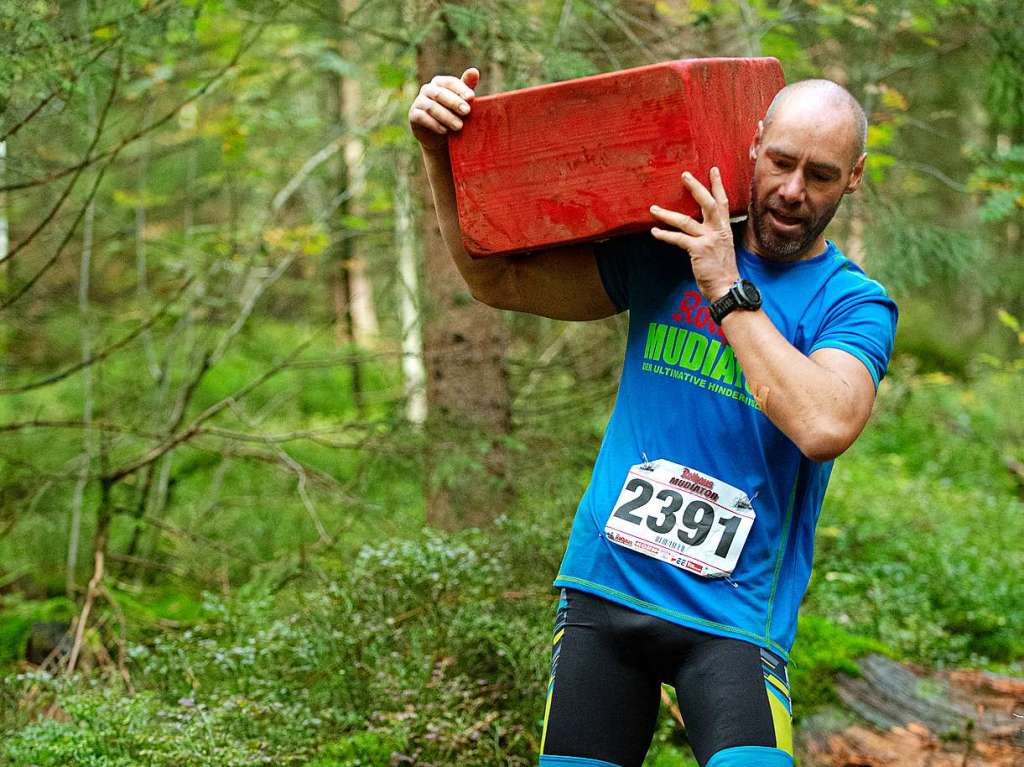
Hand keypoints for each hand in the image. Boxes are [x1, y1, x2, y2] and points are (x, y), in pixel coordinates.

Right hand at [408, 67, 478, 153]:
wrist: (441, 138)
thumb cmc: (454, 115)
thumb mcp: (463, 101)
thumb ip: (467, 86)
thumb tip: (474, 71)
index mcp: (440, 83)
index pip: (450, 82)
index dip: (461, 89)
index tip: (471, 97)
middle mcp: (427, 89)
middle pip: (440, 94)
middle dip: (454, 102)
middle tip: (467, 111)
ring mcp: (419, 102)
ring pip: (432, 107)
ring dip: (447, 117)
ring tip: (459, 126)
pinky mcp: (413, 115)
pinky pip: (422, 118)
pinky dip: (434, 124)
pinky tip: (444, 131)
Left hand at [649, 167, 740, 300]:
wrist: (726, 287)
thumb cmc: (721, 269)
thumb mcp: (722, 246)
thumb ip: (713, 234)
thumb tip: (699, 226)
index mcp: (724, 228)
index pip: (723, 202)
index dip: (718, 185)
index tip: (714, 169)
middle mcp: (718, 230)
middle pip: (707, 203)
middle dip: (696, 188)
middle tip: (684, 175)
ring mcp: (708, 240)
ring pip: (685, 220)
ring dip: (667, 214)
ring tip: (653, 208)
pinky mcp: (698, 250)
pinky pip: (678, 239)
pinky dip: (664, 235)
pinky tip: (654, 231)